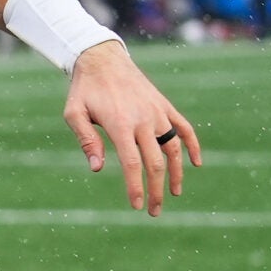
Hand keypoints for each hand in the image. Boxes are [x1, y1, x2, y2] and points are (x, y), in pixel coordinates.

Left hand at [63, 39, 200, 215]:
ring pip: (173, 147)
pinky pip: (184, 127)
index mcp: (121, 124)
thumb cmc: (84, 90)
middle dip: (157, 189)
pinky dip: (192, 145)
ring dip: (177, 172)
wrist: (102, 59)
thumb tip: (97, 169)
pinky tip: (195, 162)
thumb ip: (86, 141)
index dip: (136, 187)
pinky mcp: (164, 105)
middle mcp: (144, 119)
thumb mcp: (74, 114)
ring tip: (175, 193)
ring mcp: (157, 112)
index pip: (133, 164)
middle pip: (156, 162)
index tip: (137, 206)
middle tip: (154, 211)